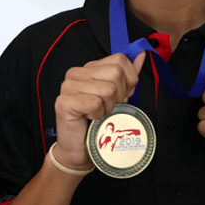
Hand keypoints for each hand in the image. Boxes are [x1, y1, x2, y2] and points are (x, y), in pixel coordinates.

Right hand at [52, 52, 145, 171]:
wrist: (80, 149)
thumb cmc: (98, 123)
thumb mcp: (118, 95)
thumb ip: (128, 75)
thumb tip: (140, 55)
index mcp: (88, 69)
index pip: (119, 60)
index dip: (128, 80)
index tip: (120, 96)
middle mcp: (76, 74)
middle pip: (115, 73)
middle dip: (119, 95)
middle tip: (107, 107)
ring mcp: (68, 87)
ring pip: (107, 89)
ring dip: (108, 108)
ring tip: (98, 114)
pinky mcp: (64, 102)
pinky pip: (95, 103)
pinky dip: (98, 115)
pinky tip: (90, 118)